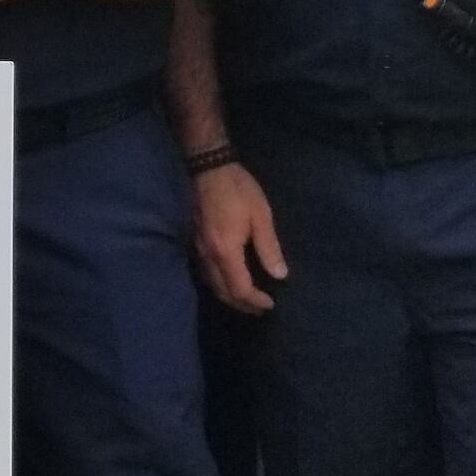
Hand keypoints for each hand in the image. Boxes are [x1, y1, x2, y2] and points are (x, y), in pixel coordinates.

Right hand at [192, 158, 288, 311]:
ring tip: (247, 300)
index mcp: (226, 250)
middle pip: (223, 292)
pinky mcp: (194, 243)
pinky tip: (230, 281)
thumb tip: (280, 275)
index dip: (255, 301)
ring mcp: (198, 250)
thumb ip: (269, 247)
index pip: (240, 288)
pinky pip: (206, 274)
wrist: (208, 167)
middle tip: (261, 309)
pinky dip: (220, 285)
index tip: (271, 304)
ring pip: (212, 285)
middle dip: (242, 305)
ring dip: (230, 297)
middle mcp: (208, 256)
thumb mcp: (260, 215)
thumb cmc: (238, 189)